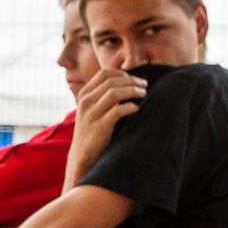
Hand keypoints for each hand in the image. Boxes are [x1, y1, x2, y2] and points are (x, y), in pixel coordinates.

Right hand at [66, 68, 146, 187]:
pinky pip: (117, 111)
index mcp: (84, 95)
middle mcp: (86, 101)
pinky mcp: (100, 127)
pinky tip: (137, 109)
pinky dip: (130, 107)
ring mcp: (91, 114)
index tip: (135, 78)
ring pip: (114, 93)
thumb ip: (103, 97)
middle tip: (145, 84)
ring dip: (132, 90)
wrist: (83, 155)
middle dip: (132, 81)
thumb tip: (126, 83)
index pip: (104, 74)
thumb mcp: (93, 110)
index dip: (122, 73)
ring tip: (144, 93)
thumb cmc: (93, 131)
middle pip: (111, 81)